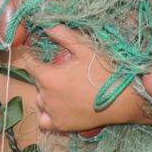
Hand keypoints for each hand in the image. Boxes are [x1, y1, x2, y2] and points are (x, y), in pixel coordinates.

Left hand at [22, 24, 151, 131]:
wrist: (122, 99)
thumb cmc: (103, 71)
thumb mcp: (84, 47)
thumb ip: (63, 35)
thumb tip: (47, 26)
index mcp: (48, 76)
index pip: (29, 65)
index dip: (34, 58)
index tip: (41, 57)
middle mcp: (46, 96)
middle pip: (36, 82)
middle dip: (45, 75)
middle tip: (63, 71)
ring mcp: (53, 113)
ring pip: (40, 101)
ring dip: (46, 94)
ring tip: (63, 88)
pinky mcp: (62, 126)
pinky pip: (45, 121)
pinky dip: (48, 114)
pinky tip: (60, 107)